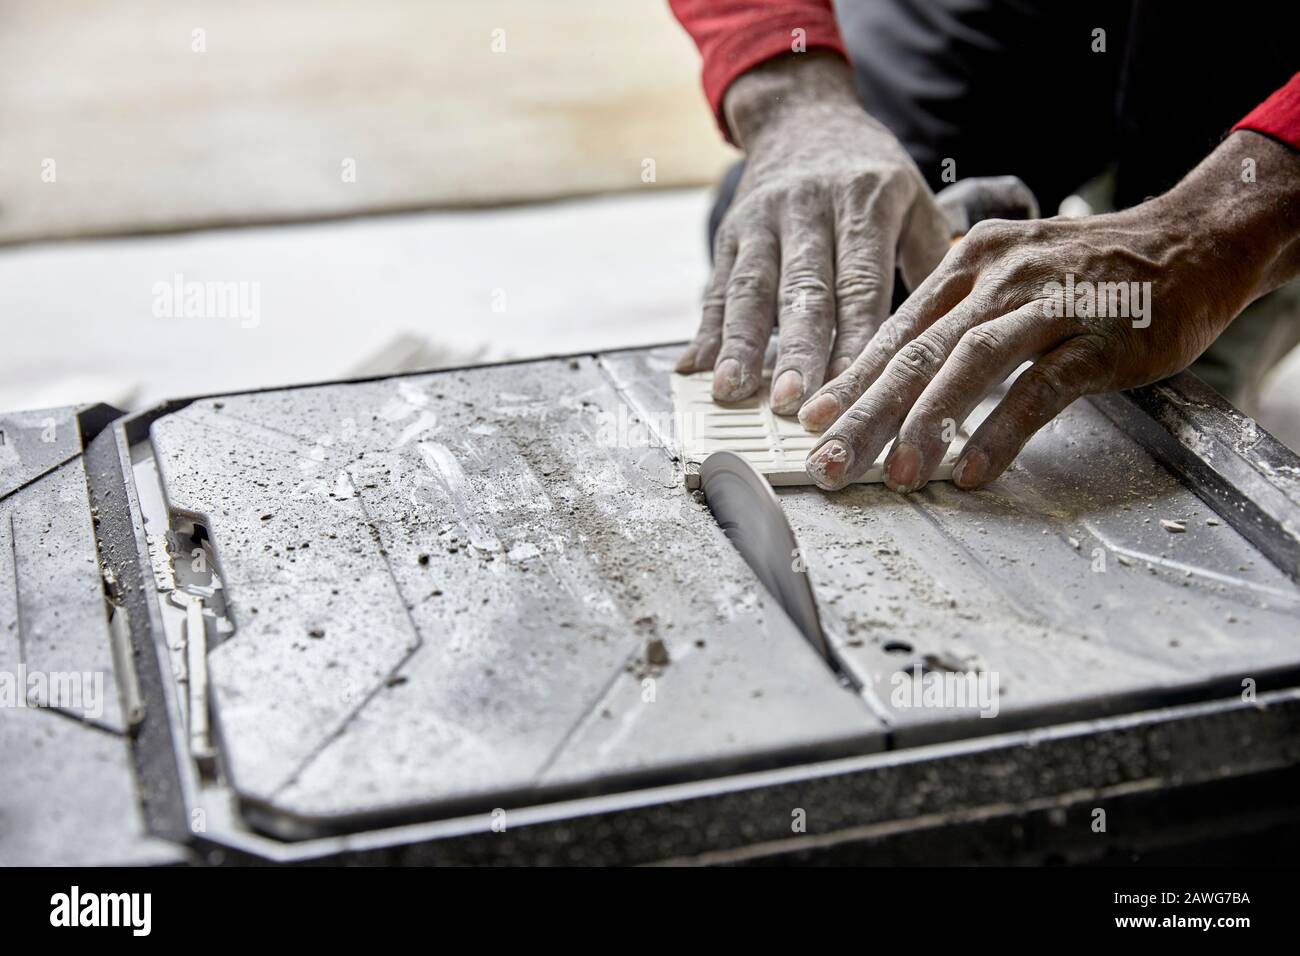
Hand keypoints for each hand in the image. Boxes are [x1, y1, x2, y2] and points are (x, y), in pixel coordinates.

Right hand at [675, 52, 951, 414]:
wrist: (801, 116)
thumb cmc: (870, 175)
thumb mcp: (914, 198)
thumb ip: (931, 258)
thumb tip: (952, 324)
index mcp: (865, 201)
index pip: (861, 279)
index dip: (855, 337)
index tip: (853, 386)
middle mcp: (809, 207)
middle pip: (802, 289)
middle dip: (796, 349)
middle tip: (790, 401)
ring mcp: (762, 220)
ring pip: (749, 288)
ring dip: (738, 343)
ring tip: (729, 389)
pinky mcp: (730, 233)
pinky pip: (717, 286)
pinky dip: (705, 330)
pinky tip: (695, 367)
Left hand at [801, 131, 1299, 491]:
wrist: (1193, 239)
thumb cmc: (1092, 272)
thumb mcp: (1012, 275)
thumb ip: (959, 315)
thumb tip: (896, 371)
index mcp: (970, 262)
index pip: (897, 327)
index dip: (852, 377)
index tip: (812, 419)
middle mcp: (1000, 277)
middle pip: (918, 350)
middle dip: (866, 411)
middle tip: (828, 460)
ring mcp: (1050, 304)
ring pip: (970, 363)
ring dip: (925, 422)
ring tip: (893, 473)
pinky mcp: (1100, 337)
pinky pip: (1040, 389)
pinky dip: (1001, 430)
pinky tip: (971, 469)